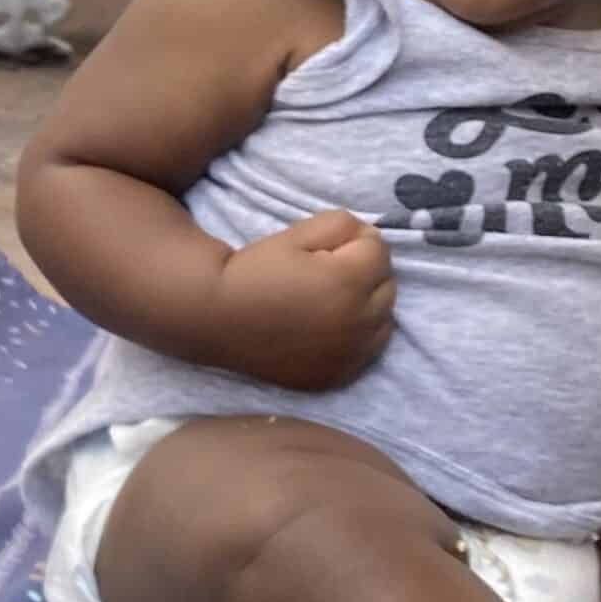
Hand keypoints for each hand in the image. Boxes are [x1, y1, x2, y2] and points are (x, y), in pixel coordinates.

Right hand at [205, 207, 394, 391]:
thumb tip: (368, 239)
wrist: (213, 318)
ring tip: (329, 302)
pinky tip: (328, 330)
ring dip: (366, 307)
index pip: (379, 249)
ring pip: (383, 321)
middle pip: (387, 286)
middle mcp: (356, 323)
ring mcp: (347, 355)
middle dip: (363, 274)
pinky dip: (356, 339)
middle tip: (325, 275)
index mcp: (348, 282)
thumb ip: (344, 224)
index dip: (351, 242)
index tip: (320, 251)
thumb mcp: (298, 231)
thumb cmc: (254, 270)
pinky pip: (366, 352)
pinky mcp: (334, 376)